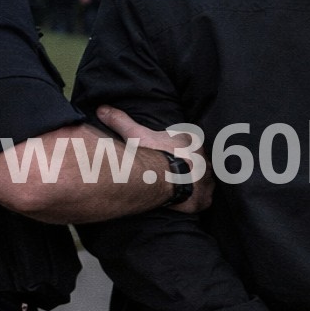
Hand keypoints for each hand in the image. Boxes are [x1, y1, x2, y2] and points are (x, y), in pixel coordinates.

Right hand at [96, 105, 212, 212]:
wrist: (163, 177)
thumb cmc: (152, 154)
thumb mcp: (135, 135)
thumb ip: (121, 121)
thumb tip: (102, 108)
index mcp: (190, 141)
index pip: (189, 142)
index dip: (180, 149)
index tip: (171, 154)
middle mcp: (203, 158)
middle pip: (198, 160)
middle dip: (190, 165)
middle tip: (176, 173)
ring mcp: (207, 178)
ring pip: (204, 179)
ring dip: (195, 182)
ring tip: (181, 187)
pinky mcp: (205, 197)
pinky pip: (204, 198)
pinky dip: (198, 200)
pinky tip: (188, 202)